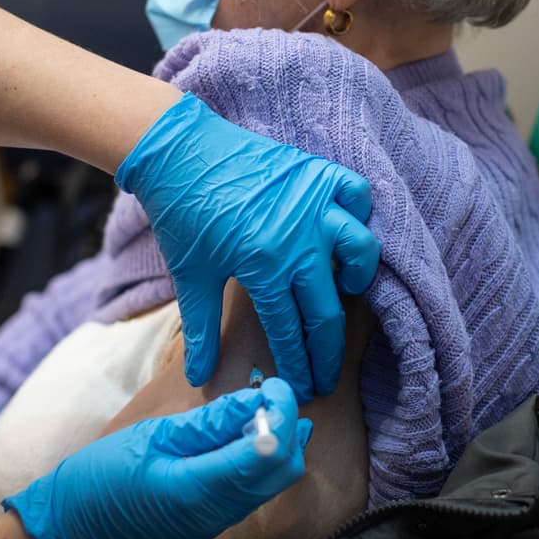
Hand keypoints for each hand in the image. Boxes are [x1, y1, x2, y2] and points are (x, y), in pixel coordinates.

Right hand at [3, 377, 312, 538]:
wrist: (74, 525)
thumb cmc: (102, 474)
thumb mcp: (153, 435)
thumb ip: (208, 422)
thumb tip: (253, 400)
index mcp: (197, 488)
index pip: (266, 453)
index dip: (282, 415)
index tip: (276, 386)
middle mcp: (215, 513)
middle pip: (282, 473)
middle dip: (288, 429)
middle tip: (272, 394)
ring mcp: (215, 524)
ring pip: (272, 484)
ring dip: (278, 444)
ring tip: (259, 409)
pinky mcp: (211, 524)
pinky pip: (252, 492)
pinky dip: (260, 461)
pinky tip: (245, 434)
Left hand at [116, 93, 379, 399]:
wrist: (178, 150)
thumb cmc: (182, 215)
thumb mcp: (190, 275)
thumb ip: (201, 329)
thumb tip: (198, 376)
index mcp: (264, 267)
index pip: (291, 330)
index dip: (300, 365)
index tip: (306, 388)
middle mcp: (298, 238)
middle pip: (328, 308)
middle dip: (328, 351)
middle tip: (327, 373)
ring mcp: (313, 203)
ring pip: (359, 248)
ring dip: (357, 275)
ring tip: (344, 289)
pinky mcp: (317, 173)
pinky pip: (356, 194)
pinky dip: (358, 212)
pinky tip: (343, 229)